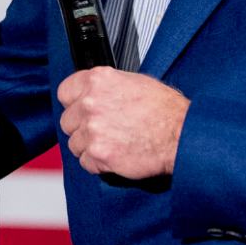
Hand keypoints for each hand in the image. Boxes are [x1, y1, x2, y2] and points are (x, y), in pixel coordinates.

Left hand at [57, 67, 187, 177]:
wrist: (181, 135)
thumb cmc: (165, 110)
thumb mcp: (135, 82)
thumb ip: (107, 87)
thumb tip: (93, 93)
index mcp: (98, 80)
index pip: (64, 92)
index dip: (73, 104)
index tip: (80, 111)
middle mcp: (91, 102)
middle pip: (67, 121)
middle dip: (81, 128)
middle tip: (102, 131)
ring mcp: (93, 129)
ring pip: (74, 144)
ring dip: (90, 147)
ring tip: (112, 144)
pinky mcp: (99, 154)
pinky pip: (85, 162)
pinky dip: (98, 164)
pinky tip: (116, 155)